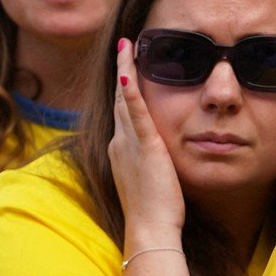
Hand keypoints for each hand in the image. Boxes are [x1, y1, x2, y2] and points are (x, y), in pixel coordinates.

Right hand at [110, 39, 185, 242]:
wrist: (149, 229)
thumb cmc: (152, 213)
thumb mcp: (149, 180)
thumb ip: (149, 164)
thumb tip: (156, 158)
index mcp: (121, 150)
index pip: (122, 112)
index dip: (124, 88)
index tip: (126, 69)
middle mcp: (120, 143)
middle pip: (120, 99)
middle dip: (123, 71)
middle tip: (125, 45)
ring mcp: (130, 144)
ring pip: (125, 98)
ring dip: (125, 70)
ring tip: (127, 46)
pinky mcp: (146, 148)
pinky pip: (136, 113)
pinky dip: (131, 91)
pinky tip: (127, 72)